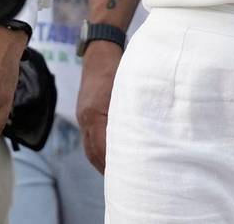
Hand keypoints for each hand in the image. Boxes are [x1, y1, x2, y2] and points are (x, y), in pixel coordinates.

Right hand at [77, 40, 122, 172]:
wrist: (100, 52)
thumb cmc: (118, 66)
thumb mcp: (129, 86)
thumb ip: (135, 109)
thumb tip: (149, 129)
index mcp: (95, 113)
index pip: (102, 146)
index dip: (114, 162)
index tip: (127, 174)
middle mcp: (86, 118)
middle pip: (94, 151)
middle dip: (108, 168)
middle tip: (125, 182)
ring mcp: (84, 117)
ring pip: (91, 147)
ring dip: (103, 162)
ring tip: (120, 176)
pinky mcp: (88, 114)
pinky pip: (91, 139)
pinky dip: (101, 151)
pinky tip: (113, 158)